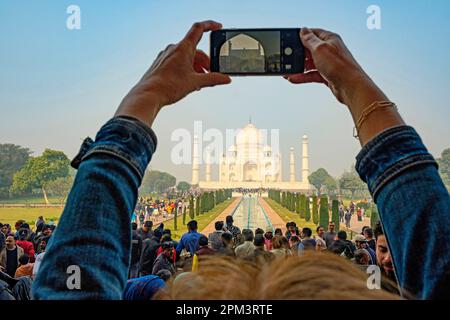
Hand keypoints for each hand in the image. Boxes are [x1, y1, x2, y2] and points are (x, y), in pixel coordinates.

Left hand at [115, 20, 230, 126]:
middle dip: (205, 61)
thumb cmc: (168, 86)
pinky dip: (186, 69)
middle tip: (211, 73)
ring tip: (199, 81)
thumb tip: (225, 79)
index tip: (218, 27)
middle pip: (195, 49)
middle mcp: (173, 49)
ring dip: (196, 67)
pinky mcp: (161, 64)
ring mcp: (166, 56)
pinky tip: (188, 82)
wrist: (148, 95)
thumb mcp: (195, 83)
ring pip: (186, 57)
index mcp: (183, 48)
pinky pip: (177, 62)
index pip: (198, 29)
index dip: (210, 25)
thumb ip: (212, 79)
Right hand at [285, 27, 370, 104]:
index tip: (290, 39)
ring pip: (309, 63)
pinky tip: (294, 78)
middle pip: (309, 49)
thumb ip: (309, 40)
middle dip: (298, 53)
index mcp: (330, 39)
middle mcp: (329, 50)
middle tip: (287, 56)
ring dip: (298, 67)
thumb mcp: (320, 49)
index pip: (312, 33)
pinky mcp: (326, 75)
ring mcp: (327, 63)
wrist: (350, 86)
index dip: (301, 36)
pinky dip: (302, 76)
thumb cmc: (340, 66)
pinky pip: (311, 74)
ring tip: (288, 70)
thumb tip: (303, 30)